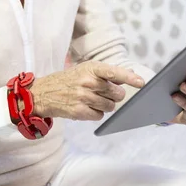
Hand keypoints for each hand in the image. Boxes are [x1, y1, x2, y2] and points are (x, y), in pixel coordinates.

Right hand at [30, 61, 144, 120]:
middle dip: (114, 95)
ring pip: (110, 107)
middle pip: (117, 94)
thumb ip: (108, 72)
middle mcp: (87, 82)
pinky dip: (96, 113)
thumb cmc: (69, 79)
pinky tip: (86, 107)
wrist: (44, 92)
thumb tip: (131, 73)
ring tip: (92, 99)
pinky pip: (100, 116)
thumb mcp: (86, 69)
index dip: (129, 78)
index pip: (113, 72)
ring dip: (105, 105)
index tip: (141, 82)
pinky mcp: (79, 112)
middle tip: (103, 92)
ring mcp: (83, 97)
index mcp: (90, 68)